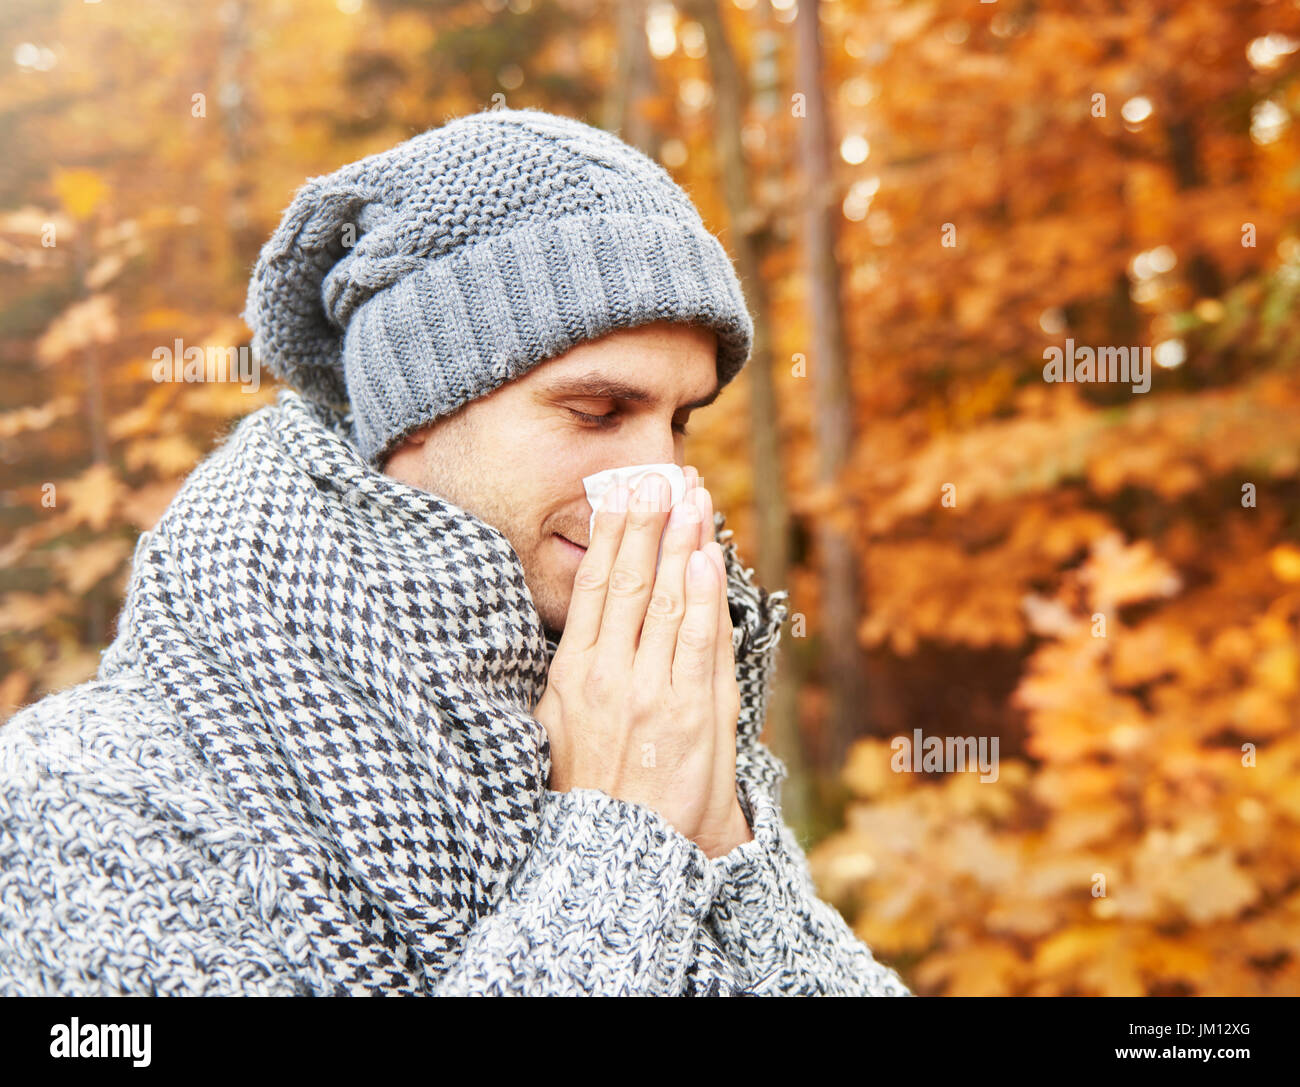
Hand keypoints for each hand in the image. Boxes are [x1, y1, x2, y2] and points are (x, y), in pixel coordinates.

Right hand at [533, 468, 748, 857]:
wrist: (624, 857)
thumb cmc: (590, 791)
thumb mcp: (557, 728)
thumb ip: (571, 672)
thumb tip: (586, 617)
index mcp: (572, 675)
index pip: (595, 587)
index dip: (613, 534)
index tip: (624, 492)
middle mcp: (609, 677)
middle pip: (630, 581)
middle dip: (649, 522)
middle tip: (662, 473)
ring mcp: (654, 693)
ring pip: (668, 601)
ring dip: (682, 543)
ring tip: (691, 497)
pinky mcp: (694, 715)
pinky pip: (701, 643)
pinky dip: (704, 596)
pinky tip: (706, 558)